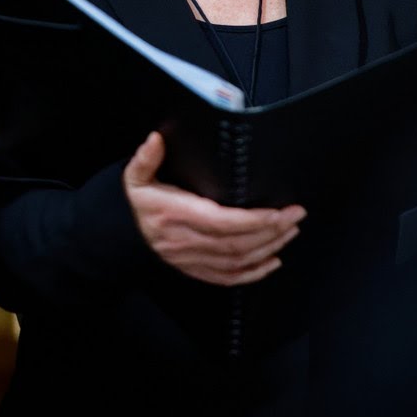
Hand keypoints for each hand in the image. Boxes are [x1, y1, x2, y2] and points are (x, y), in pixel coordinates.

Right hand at [122, 131, 303, 286]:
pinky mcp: (195, 270)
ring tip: (290, 231)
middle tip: (295, 216)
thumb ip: (146, 158)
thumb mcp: (135, 177)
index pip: (220, 222)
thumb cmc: (136, 203)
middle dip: (271, 231)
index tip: (277, 211)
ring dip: (268, 248)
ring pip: (237, 261)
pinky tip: (272, 261)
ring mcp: (191, 259)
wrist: (121, 235)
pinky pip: (228, 277)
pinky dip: (254, 273)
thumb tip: (156, 138)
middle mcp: (185, 241)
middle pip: (236, 243)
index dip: (252, 220)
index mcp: (174, 215)